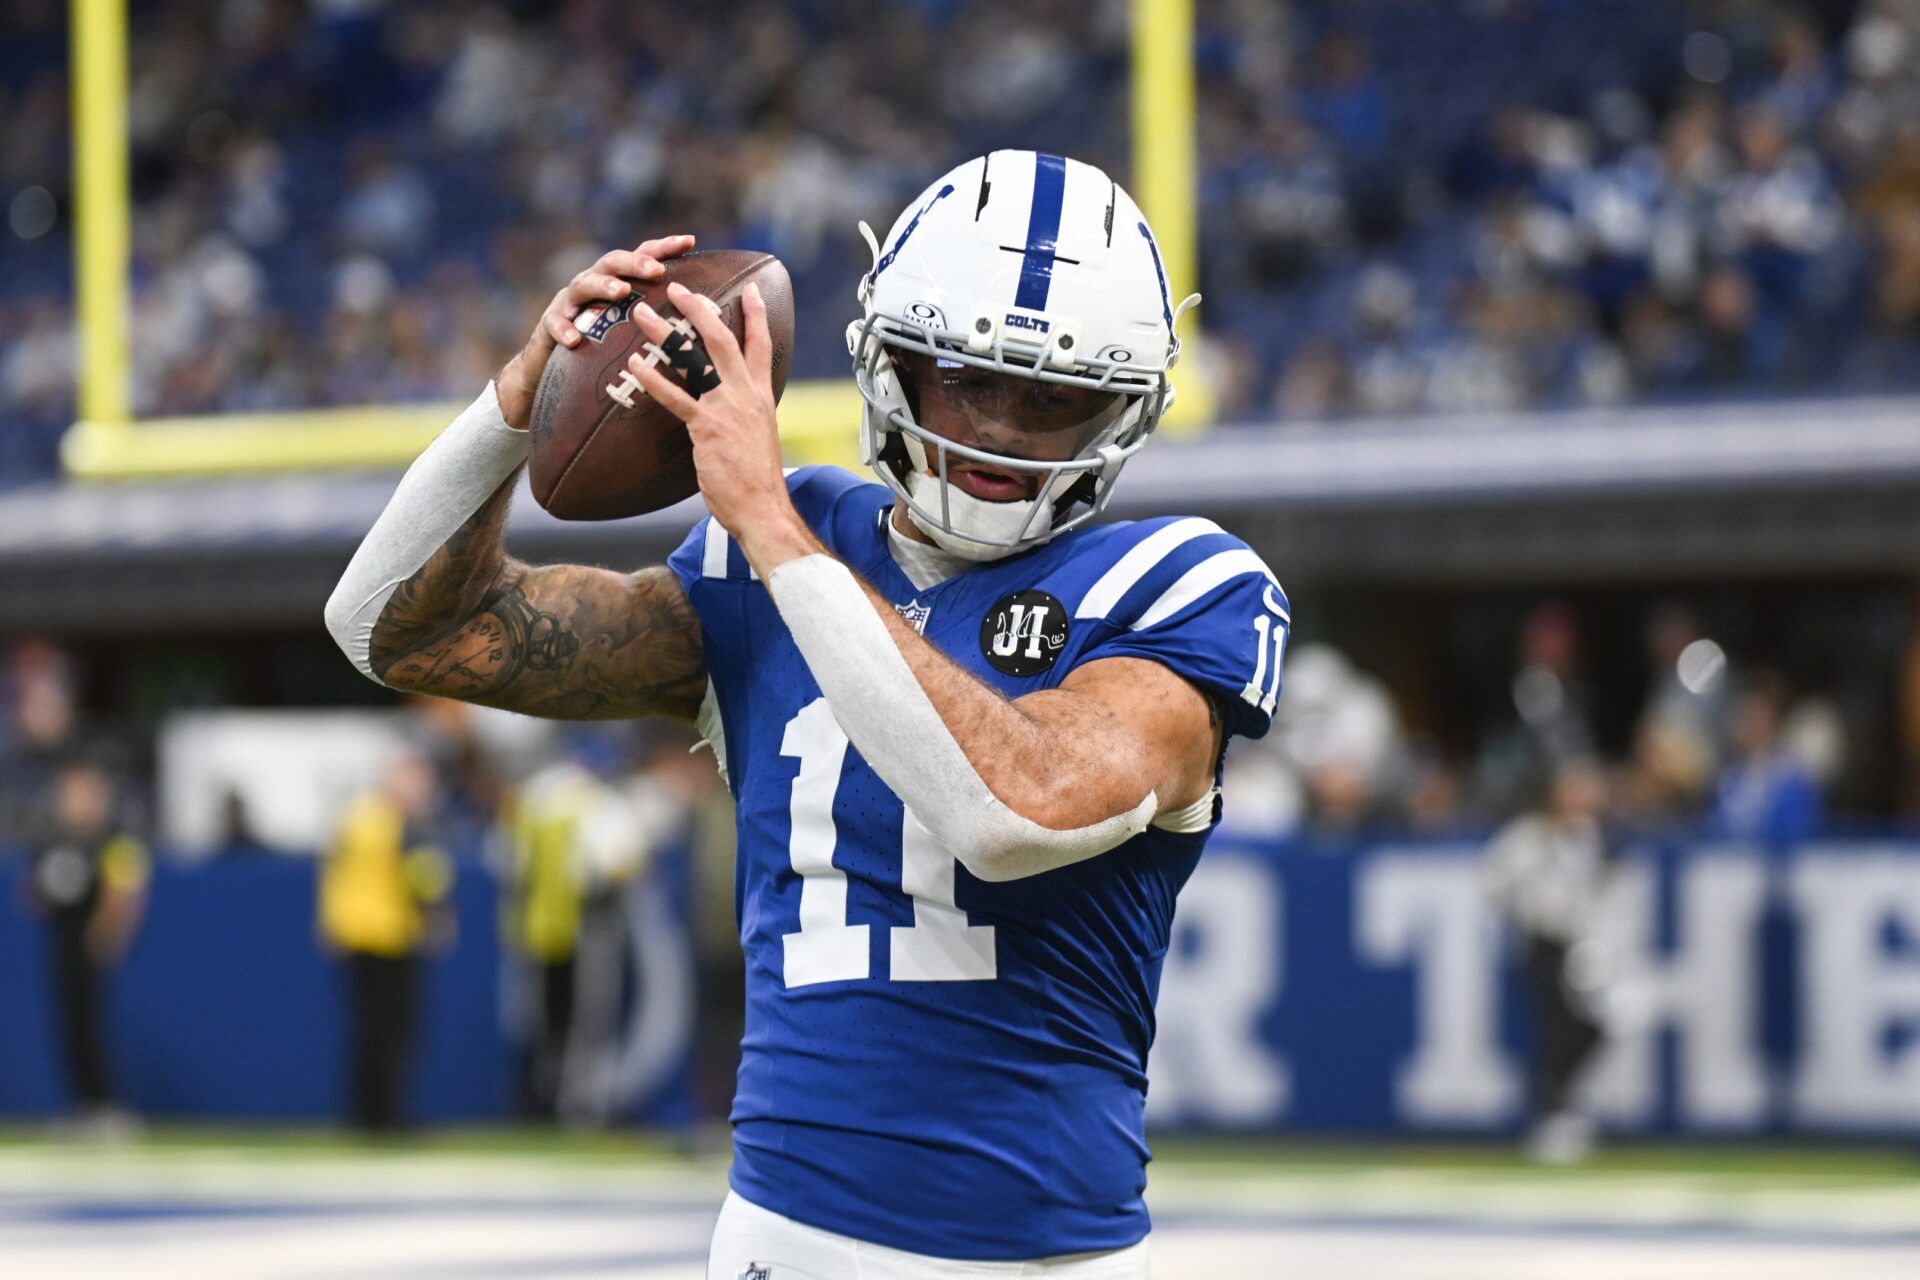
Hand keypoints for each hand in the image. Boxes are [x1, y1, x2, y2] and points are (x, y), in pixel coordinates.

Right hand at [493, 235, 696, 430]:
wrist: (551, 366)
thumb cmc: (602, 347)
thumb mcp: (632, 329)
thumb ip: (658, 316)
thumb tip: (704, 316)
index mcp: (618, 282)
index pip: (642, 257)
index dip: (664, 247)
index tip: (690, 241)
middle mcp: (593, 285)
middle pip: (612, 262)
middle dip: (634, 263)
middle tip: (656, 270)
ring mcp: (569, 302)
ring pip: (582, 284)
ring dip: (602, 286)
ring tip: (620, 292)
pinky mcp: (549, 325)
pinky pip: (553, 323)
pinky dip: (563, 328)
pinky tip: (575, 339)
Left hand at [625, 280, 817, 572]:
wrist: (764, 508)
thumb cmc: (757, 481)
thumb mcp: (758, 438)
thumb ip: (744, 417)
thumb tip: (732, 414)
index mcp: (760, 396)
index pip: (761, 345)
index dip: (756, 315)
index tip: (751, 288)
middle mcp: (746, 395)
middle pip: (723, 338)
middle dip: (700, 308)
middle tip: (678, 287)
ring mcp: (726, 408)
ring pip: (695, 358)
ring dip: (666, 332)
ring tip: (642, 314)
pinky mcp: (707, 427)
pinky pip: (676, 398)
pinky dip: (653, 379)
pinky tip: (635, 365)